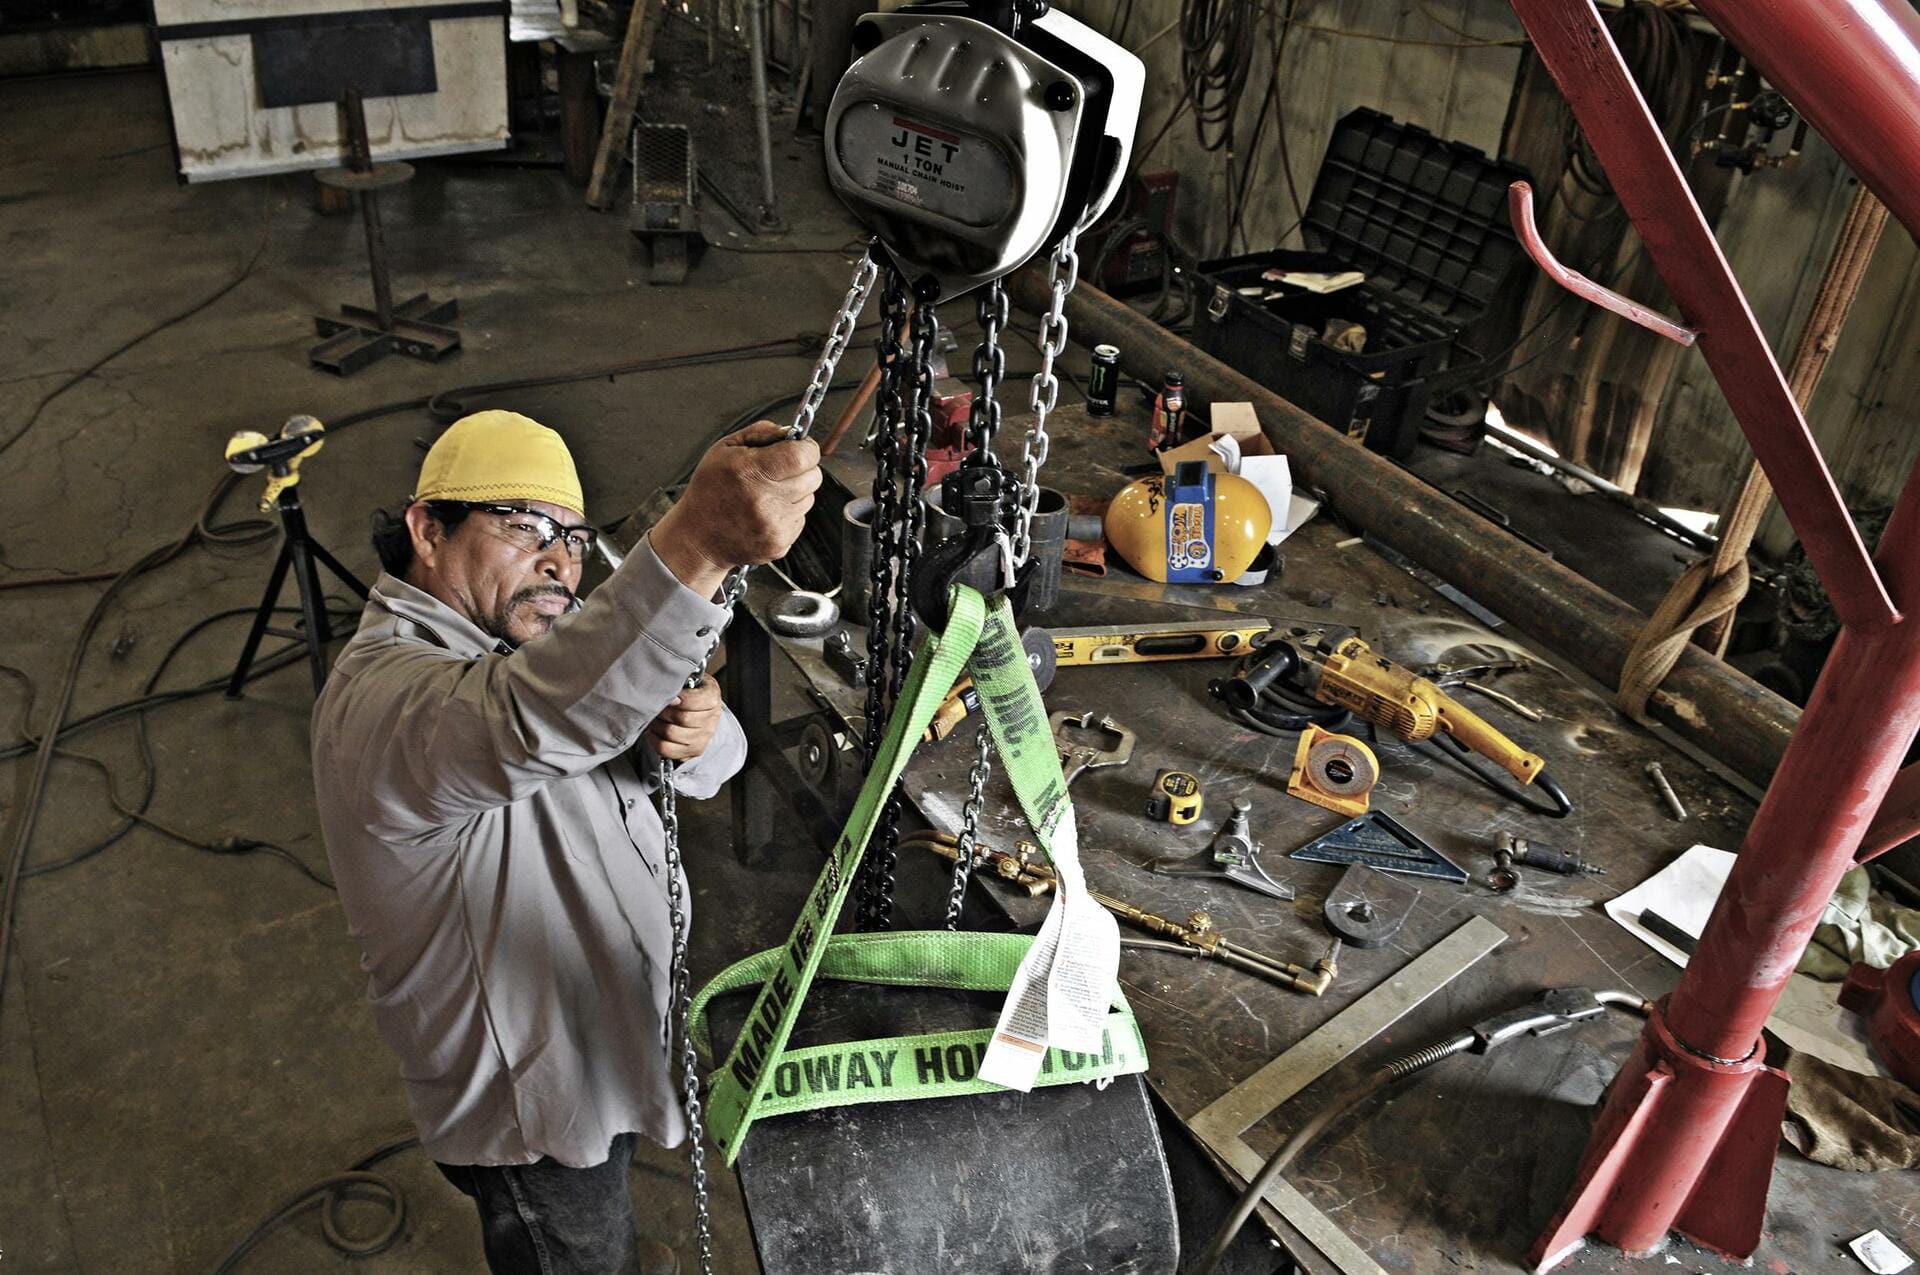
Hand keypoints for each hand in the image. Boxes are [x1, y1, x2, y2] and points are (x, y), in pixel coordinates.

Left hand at [647, 676, 723, 761]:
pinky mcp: (693, 751)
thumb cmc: (693, 692)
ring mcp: (703, 738)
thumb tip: (664, 687)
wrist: (703, 711)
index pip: (691, 701)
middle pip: (681, 719)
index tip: (667, 696)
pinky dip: (655, 740)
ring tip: (655, 717)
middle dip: (663, 712)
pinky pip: (667, 749)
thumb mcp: (691, 679)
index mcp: (712, 698)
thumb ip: (679, 680)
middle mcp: (711, 720)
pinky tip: (654, 731)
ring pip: (672, 734)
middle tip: (656, 706)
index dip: (674, 698)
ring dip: (657, 725)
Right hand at [653, 421, 821, 594]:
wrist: (697, 538)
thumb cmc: (709, 491)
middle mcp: (765, 500)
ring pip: (809, 498)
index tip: (799, 447)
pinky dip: (788, 513)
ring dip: (795, 492)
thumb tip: (790, 432)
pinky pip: (800, 519)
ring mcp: (774, 525)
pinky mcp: (780, 543)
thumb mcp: (724, 449)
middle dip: (802, 469)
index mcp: (751, 472)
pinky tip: (766, 512)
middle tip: (779, 471)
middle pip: (813, 476)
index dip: (806, 448)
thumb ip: (760, 433)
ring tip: (767, 494)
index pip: (803, 455)